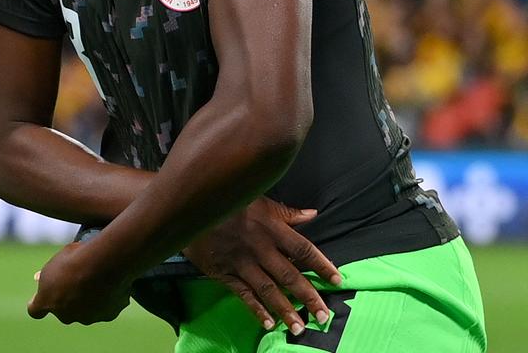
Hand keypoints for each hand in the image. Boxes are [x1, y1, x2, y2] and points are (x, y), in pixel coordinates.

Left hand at [27, 242, 131, 324]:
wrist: (103, 263)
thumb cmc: (76, 258)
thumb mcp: (56, 261)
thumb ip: (48, 273)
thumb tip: (38, 277)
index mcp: (47, 302)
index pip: (35, 311)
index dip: (40, 303)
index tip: (43, 296)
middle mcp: (65, 316)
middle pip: (64, 311)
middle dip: (69, 299)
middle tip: (77, 281)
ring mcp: (87, 317)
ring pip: (87, 310)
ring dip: (89, 299)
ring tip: (98, 277)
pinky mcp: (107, 315)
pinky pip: (106, 307)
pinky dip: (108, 298)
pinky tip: (113, 282)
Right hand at [183, 197, 341, 334]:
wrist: (190, 209)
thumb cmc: (229, 202)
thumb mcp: (259, 200)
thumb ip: (286, 212)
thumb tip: (313, 214)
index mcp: (270, 227)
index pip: (302, 249)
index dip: (321, 265)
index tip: (337, 280)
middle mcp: (259, 247)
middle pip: (289, 274)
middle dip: (308, 295)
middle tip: (324, 315)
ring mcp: (241, 262)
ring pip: (268, 289)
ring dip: (285, 309)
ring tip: (300, 327)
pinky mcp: (223, 272)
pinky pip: (242, 294)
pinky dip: (256, 309)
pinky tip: (268, 323)